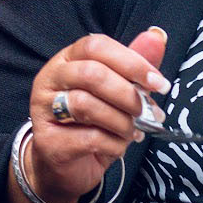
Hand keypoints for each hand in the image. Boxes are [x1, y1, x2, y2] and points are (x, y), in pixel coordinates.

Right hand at [23, 27, 168, 202]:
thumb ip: (132, 65)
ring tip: (131, 131)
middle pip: (91, 73)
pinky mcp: (48, 141)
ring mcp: (44, 110)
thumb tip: (156, 36)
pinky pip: (89, 138)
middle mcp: (50, 80)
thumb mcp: (115, 92)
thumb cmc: (91, 123)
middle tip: (146, 111)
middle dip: (127, 94)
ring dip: (121, 121)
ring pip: (87, 105)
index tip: (158, 83)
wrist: (65, 166)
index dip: (130, 61)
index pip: (95, 46)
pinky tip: (116, 145)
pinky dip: (113, 144)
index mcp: (66, 61)